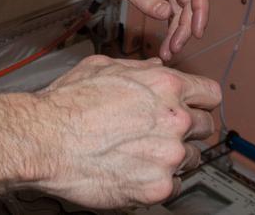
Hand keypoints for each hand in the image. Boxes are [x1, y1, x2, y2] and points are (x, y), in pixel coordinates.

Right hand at [29, 55, 220, 206]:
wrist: (44, 141)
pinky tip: (134, 170)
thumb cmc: (66, 104)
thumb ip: (139, 68)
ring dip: (173, 156)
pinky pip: (175, 186)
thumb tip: (157, 68)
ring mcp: (168, 156)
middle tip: (160, 133)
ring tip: (140, 152)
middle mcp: (174, 120)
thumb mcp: (102, 67)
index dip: (200, 101)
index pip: (210, 94)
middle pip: (204, 127)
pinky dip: (158, 181)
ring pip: (191, 158)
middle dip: (187, 129)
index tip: (193, 108)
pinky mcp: (158, 187)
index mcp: (165, 86)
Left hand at [73, 0, 208, 60]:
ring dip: (177, 30)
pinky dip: (168, 26)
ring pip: (181, 9)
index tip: (197, 32)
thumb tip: (166, 13)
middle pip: (190, 1)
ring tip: (169, 51)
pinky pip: (169, 10)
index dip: (201, 10)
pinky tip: (166, 42)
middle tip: (175, 48)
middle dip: (185, 26)